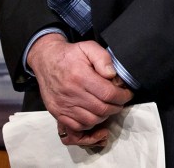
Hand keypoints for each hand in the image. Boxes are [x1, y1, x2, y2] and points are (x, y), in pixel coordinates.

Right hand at [26, 33, 132, 147]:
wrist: (46, 60)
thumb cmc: (70, 54)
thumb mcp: (88, 47)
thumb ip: (103, 58)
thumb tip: (112, 75)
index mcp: (80, 76)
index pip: (108, 94)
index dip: (122, 96)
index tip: (127, 94)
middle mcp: (71, 93)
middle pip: (102, 109)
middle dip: (116, 107)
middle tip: (120, 101)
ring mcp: (63, 105)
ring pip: (91, 120)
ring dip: (104, 116)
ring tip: (108, 106)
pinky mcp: (57, 112)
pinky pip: (77, 126)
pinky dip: (89, 123)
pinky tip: (94, 114)